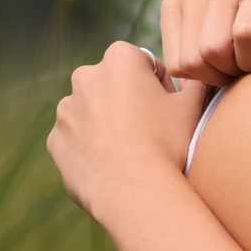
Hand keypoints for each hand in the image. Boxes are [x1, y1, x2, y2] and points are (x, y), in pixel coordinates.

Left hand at [48, 42, 210, 218]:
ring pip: (93, 111)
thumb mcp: (193, 107)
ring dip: (109, 123)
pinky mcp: (55, 139)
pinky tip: (113, 165)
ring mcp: (65, 109)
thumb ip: (194, 83)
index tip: (168, 111)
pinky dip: (92, 147)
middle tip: (152, 132)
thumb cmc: (167, 144)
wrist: (134, 192)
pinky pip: (78, 138)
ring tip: (132, 152)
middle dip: (130, 101)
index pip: (145, 64)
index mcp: (120, 59)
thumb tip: (194, 77)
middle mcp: (85, 76)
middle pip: (114, 85)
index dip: (161, 87)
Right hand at [160, 0, 250, 86]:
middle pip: (213, 48)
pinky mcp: (171, 4)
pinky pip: (173, 61)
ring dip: (213, 74)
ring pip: (191, 58)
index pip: (247, 32)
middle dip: (233, 69)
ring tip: (230, 64)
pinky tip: (211, 62)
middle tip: (245, 66)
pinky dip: (193, 74)